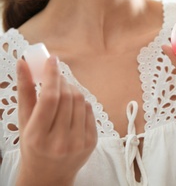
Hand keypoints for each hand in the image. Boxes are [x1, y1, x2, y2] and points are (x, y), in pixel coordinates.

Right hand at [16, 56, 96, 185]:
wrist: (49, 176)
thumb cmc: (33, 147)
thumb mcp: (24, 122)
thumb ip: (25, 91)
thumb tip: (23, 63)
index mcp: (38, 137)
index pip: (50, 98)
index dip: (52, 75)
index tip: (52, 60)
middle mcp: (60, 141)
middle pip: (67, 97)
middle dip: (62, 81)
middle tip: (56, 76)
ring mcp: (79, 142)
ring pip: (81, 101)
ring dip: (72, 89)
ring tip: (63, 92)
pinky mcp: (92, 142)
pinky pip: (89, 111)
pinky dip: (81, 102)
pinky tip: (71, 106)